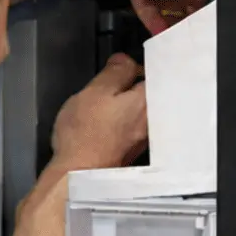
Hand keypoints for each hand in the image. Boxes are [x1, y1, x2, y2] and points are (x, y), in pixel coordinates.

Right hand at [51, 55, 148, 171]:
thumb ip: (115, 72)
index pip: (157, 72)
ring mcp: (145, 138)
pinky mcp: (134, 150)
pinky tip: (110, 123)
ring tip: (112, 101)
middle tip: (117, 78)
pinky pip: (135, 128)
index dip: (142, 64)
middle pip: (153, 93)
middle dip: (139, 84)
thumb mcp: (94, 91)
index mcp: (148, 101)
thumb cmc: (84, 135)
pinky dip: (127, 122)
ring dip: (133, 104)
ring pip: (144, 111)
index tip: (125, 64)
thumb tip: (124, 61)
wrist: (77, 175)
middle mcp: (153, 120)